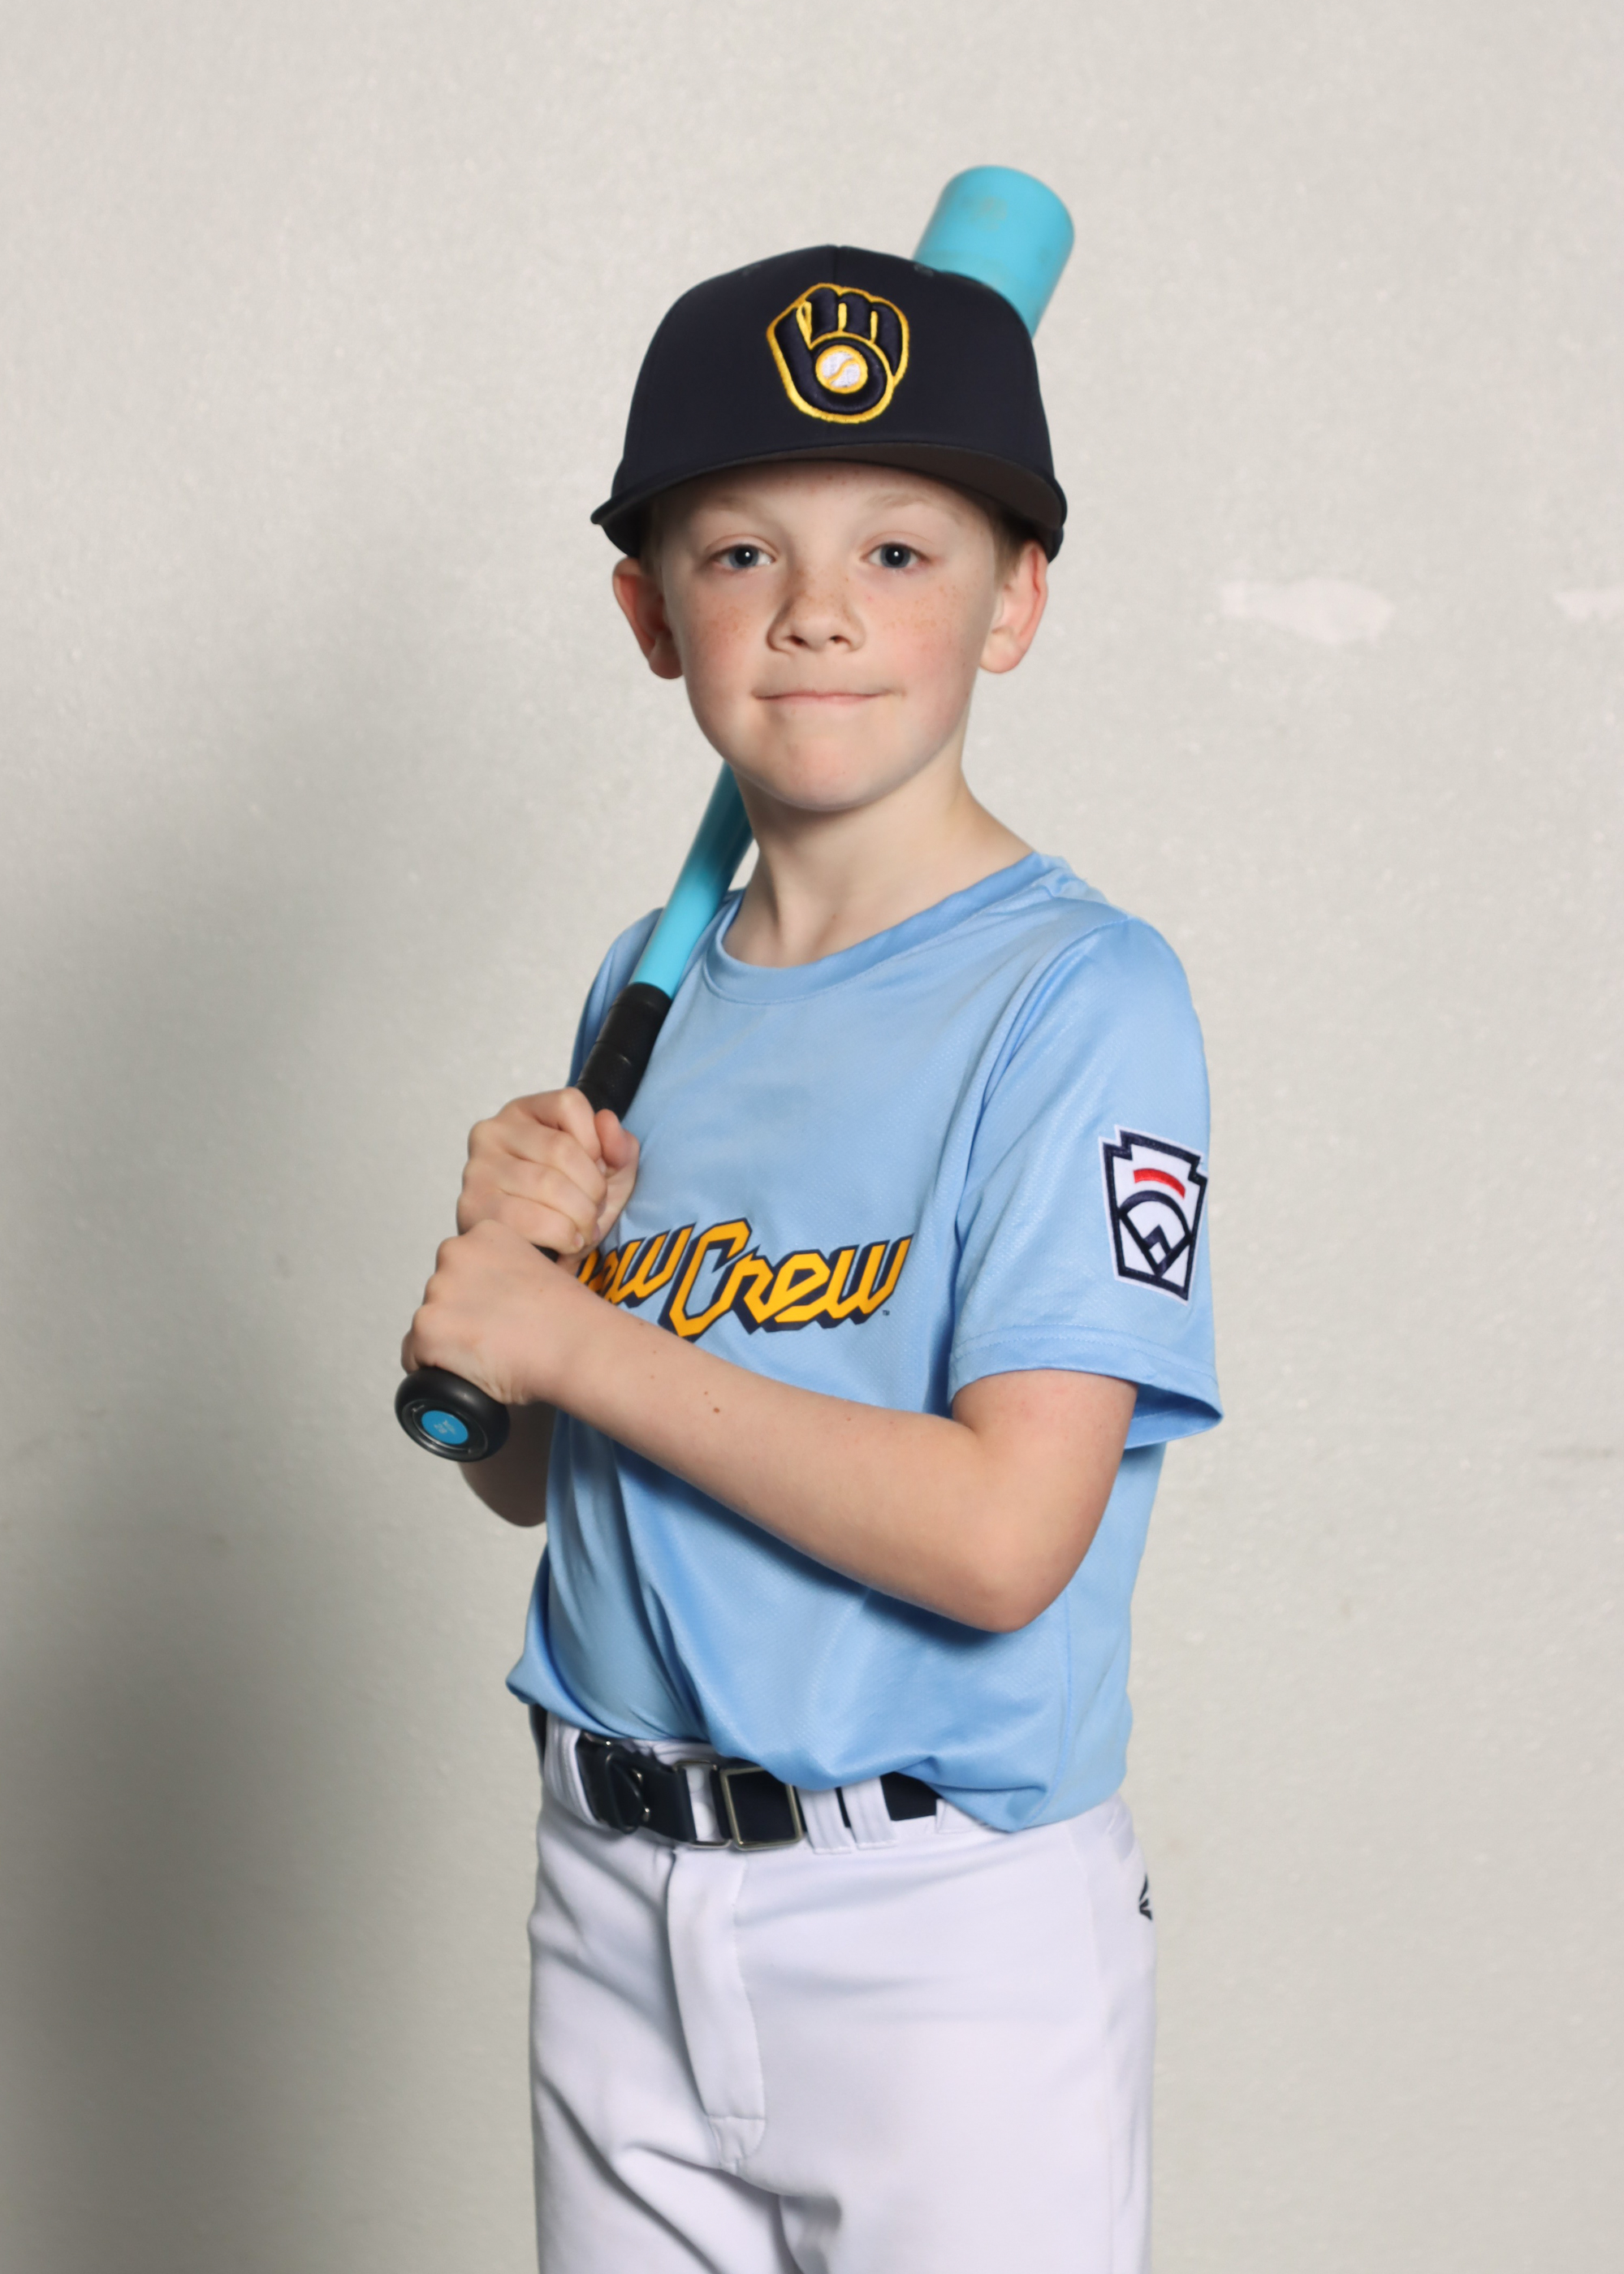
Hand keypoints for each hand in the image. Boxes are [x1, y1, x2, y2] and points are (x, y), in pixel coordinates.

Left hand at [400, 1219, 590, 1408]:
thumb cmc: (569, 1317)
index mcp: (484, 1234)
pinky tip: (466, 1372)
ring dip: (448, 1343)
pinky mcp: (428, 1328)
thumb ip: (507, 1274)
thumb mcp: (539, 1270)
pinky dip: (434, 1370)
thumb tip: (493, 1303)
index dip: (475, 1297)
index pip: (459, 1268)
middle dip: (458, 1317)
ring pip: (428, 1326)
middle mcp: (454, 1253)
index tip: (496, 1314)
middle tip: (493, 1338)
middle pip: (440, 1295)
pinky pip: (413, 1357)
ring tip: (487, 1356)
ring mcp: (438, 1291)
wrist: (575, 1344)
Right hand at [456, 1087, 638, 1257]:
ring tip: (585, 1230)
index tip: (599, 1170)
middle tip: (596, 1212)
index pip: (568, 1103)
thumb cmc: (570, 1206)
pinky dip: (562, 1234)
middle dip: (593, 1189)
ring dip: (581, 1216)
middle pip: (561, 1149)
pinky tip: (569, 1242)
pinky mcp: (473, 1206)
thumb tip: (608, 1122)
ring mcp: (478, 1168)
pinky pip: (529, 1218)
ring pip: (547, 1184)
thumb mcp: (607, 1173)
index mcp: (524, 1112)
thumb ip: (619, 1145)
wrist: (535, 1256)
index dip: (596, 1142)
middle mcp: (493, 1132)